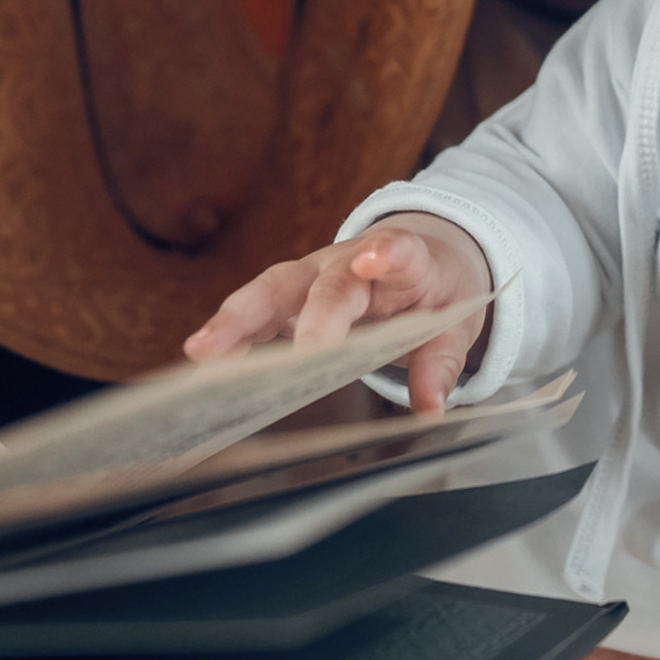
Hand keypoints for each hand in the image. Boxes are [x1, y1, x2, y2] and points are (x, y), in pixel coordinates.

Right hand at [185, 215, 491, 410]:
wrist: (417, 258)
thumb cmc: (431, 289)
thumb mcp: (454, 322)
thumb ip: (441, 363)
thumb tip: (431, 409)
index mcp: (403, 261)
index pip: (397, 250)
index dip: (385, 254)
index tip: (372, 260)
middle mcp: (349, 262)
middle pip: (324, 283)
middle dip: (307, 316)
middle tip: (299, 353)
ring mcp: (312, 276)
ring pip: (274, 288)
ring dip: (239, 318)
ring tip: (205, 350)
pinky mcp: (289, 295)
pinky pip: (257, 309)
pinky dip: (232, 332)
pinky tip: (206, 360)